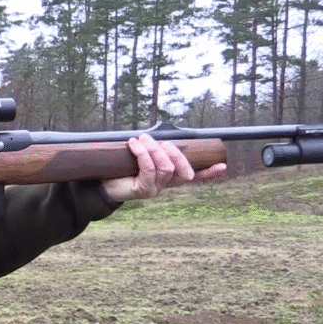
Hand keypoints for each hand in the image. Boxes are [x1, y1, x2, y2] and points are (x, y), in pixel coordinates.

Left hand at [102, 134, 227, 201]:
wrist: (100, 185)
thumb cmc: (119, 168)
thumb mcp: (137, 157)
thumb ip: (150, 149)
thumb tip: (153, 134)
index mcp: (168, 177)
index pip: (194, 177)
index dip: (208, 172)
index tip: (222, 166)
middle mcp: (165, 185)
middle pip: (182, 170)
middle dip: (173, 152)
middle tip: (158, 141)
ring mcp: (155, 189)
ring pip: (166, 167)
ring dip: (155, 149)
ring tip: (142, 139)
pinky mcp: (143, 190)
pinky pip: (149, 168)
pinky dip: (143, 153)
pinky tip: (134, 144)